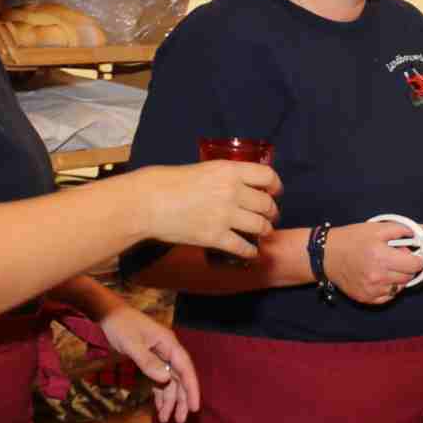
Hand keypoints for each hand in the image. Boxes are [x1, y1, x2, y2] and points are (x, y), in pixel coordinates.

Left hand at [95, 302, 199, 422]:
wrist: (108, 315)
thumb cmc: (120, 326)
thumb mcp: (131, 344)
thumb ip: (148, 362)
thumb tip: (165, 379)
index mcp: (169, 344)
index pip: (185, 369)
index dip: (191, 389)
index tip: (194, 407)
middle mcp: (168, 351)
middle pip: (180, 379)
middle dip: (181, 400)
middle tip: (180, 420)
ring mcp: (160, 357)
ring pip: (170, 383)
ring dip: (170, 401)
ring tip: (168, 420)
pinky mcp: (150, 361)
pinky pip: (159, 381)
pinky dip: (159, 395)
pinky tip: (159, 408)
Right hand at [141, 161, 281, 258]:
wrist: (147, 202)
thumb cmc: (167, 183)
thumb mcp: (202, 169)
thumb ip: (224, 177)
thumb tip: (238, 185)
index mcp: (229, 171)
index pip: (268, 176)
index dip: (275, 186)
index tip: (275, 192)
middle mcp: (232, 192)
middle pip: (267, 204)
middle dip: (272, 212)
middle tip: (269, 216)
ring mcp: (225, 215)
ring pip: (261, 227)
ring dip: (265, 231)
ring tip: (262, 233)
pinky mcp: (215, 237)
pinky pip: (244, 247)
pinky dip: (251, 252)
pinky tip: (250, 253)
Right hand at [325, 221, 422, 304]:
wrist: (326, 255)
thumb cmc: (351, 239)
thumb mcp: (376, 228)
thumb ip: (402, 229)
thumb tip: (422, 230)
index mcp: (382, 256)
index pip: (415, 264)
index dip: (418, 258)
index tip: (414, 254)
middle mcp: (377, 276)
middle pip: (408, 277)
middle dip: (407, 267)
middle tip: (396, 258)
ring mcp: (371, 289)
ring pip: (399, 287)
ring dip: (398, 278)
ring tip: (385, 266)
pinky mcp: (365, 298)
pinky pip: (387, 296)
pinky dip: (388, 288)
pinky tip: (378, 276)